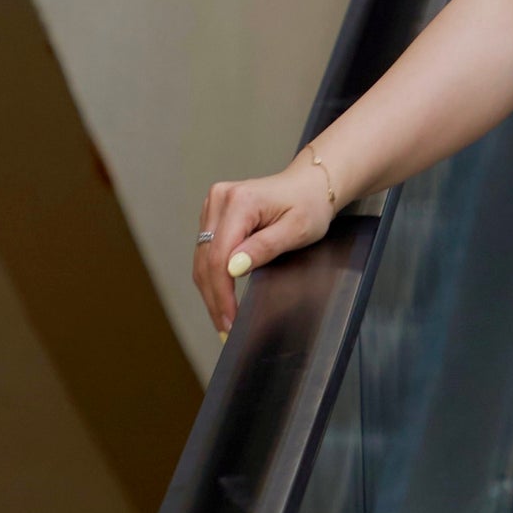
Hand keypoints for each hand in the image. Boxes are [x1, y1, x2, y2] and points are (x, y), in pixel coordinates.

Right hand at [192, 158, 336, 335]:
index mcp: (240, 201)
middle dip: (214, 298)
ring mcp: (214, 205)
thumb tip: (233, 268)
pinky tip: (221, 296)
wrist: (310, 185)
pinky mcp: (214, 214)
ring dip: (210, 290)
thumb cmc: (309, 205)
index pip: (219, 256)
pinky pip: (206, 251)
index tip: (230, 319)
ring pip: (201, 258)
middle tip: (225, 328)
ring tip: (223, 318)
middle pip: (205, 259)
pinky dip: (212, 276)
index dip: (222, 293)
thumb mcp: (297, 230)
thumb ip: (264, 248)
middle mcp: (220, 199)